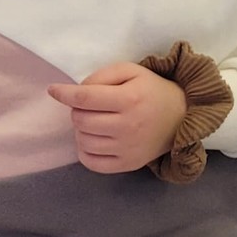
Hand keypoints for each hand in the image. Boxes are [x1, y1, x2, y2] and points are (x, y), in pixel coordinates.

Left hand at [47, 61, 188, 173]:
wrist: (182, 117)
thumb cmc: (152, 91)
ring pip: (83, 141)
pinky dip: (85, 151)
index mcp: (129, 99)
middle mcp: (128, 126)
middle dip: (77, 110)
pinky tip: (93, 140)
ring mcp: (127, 149)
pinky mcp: (128, 164)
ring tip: (94, 122)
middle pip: (81, 120)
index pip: (84, 98)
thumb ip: (102, 76)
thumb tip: (76, 91)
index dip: (64, 93)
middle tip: (90, 106)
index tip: (54, 90)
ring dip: (81, 130)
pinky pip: (91, 163)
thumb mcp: (131, 71)